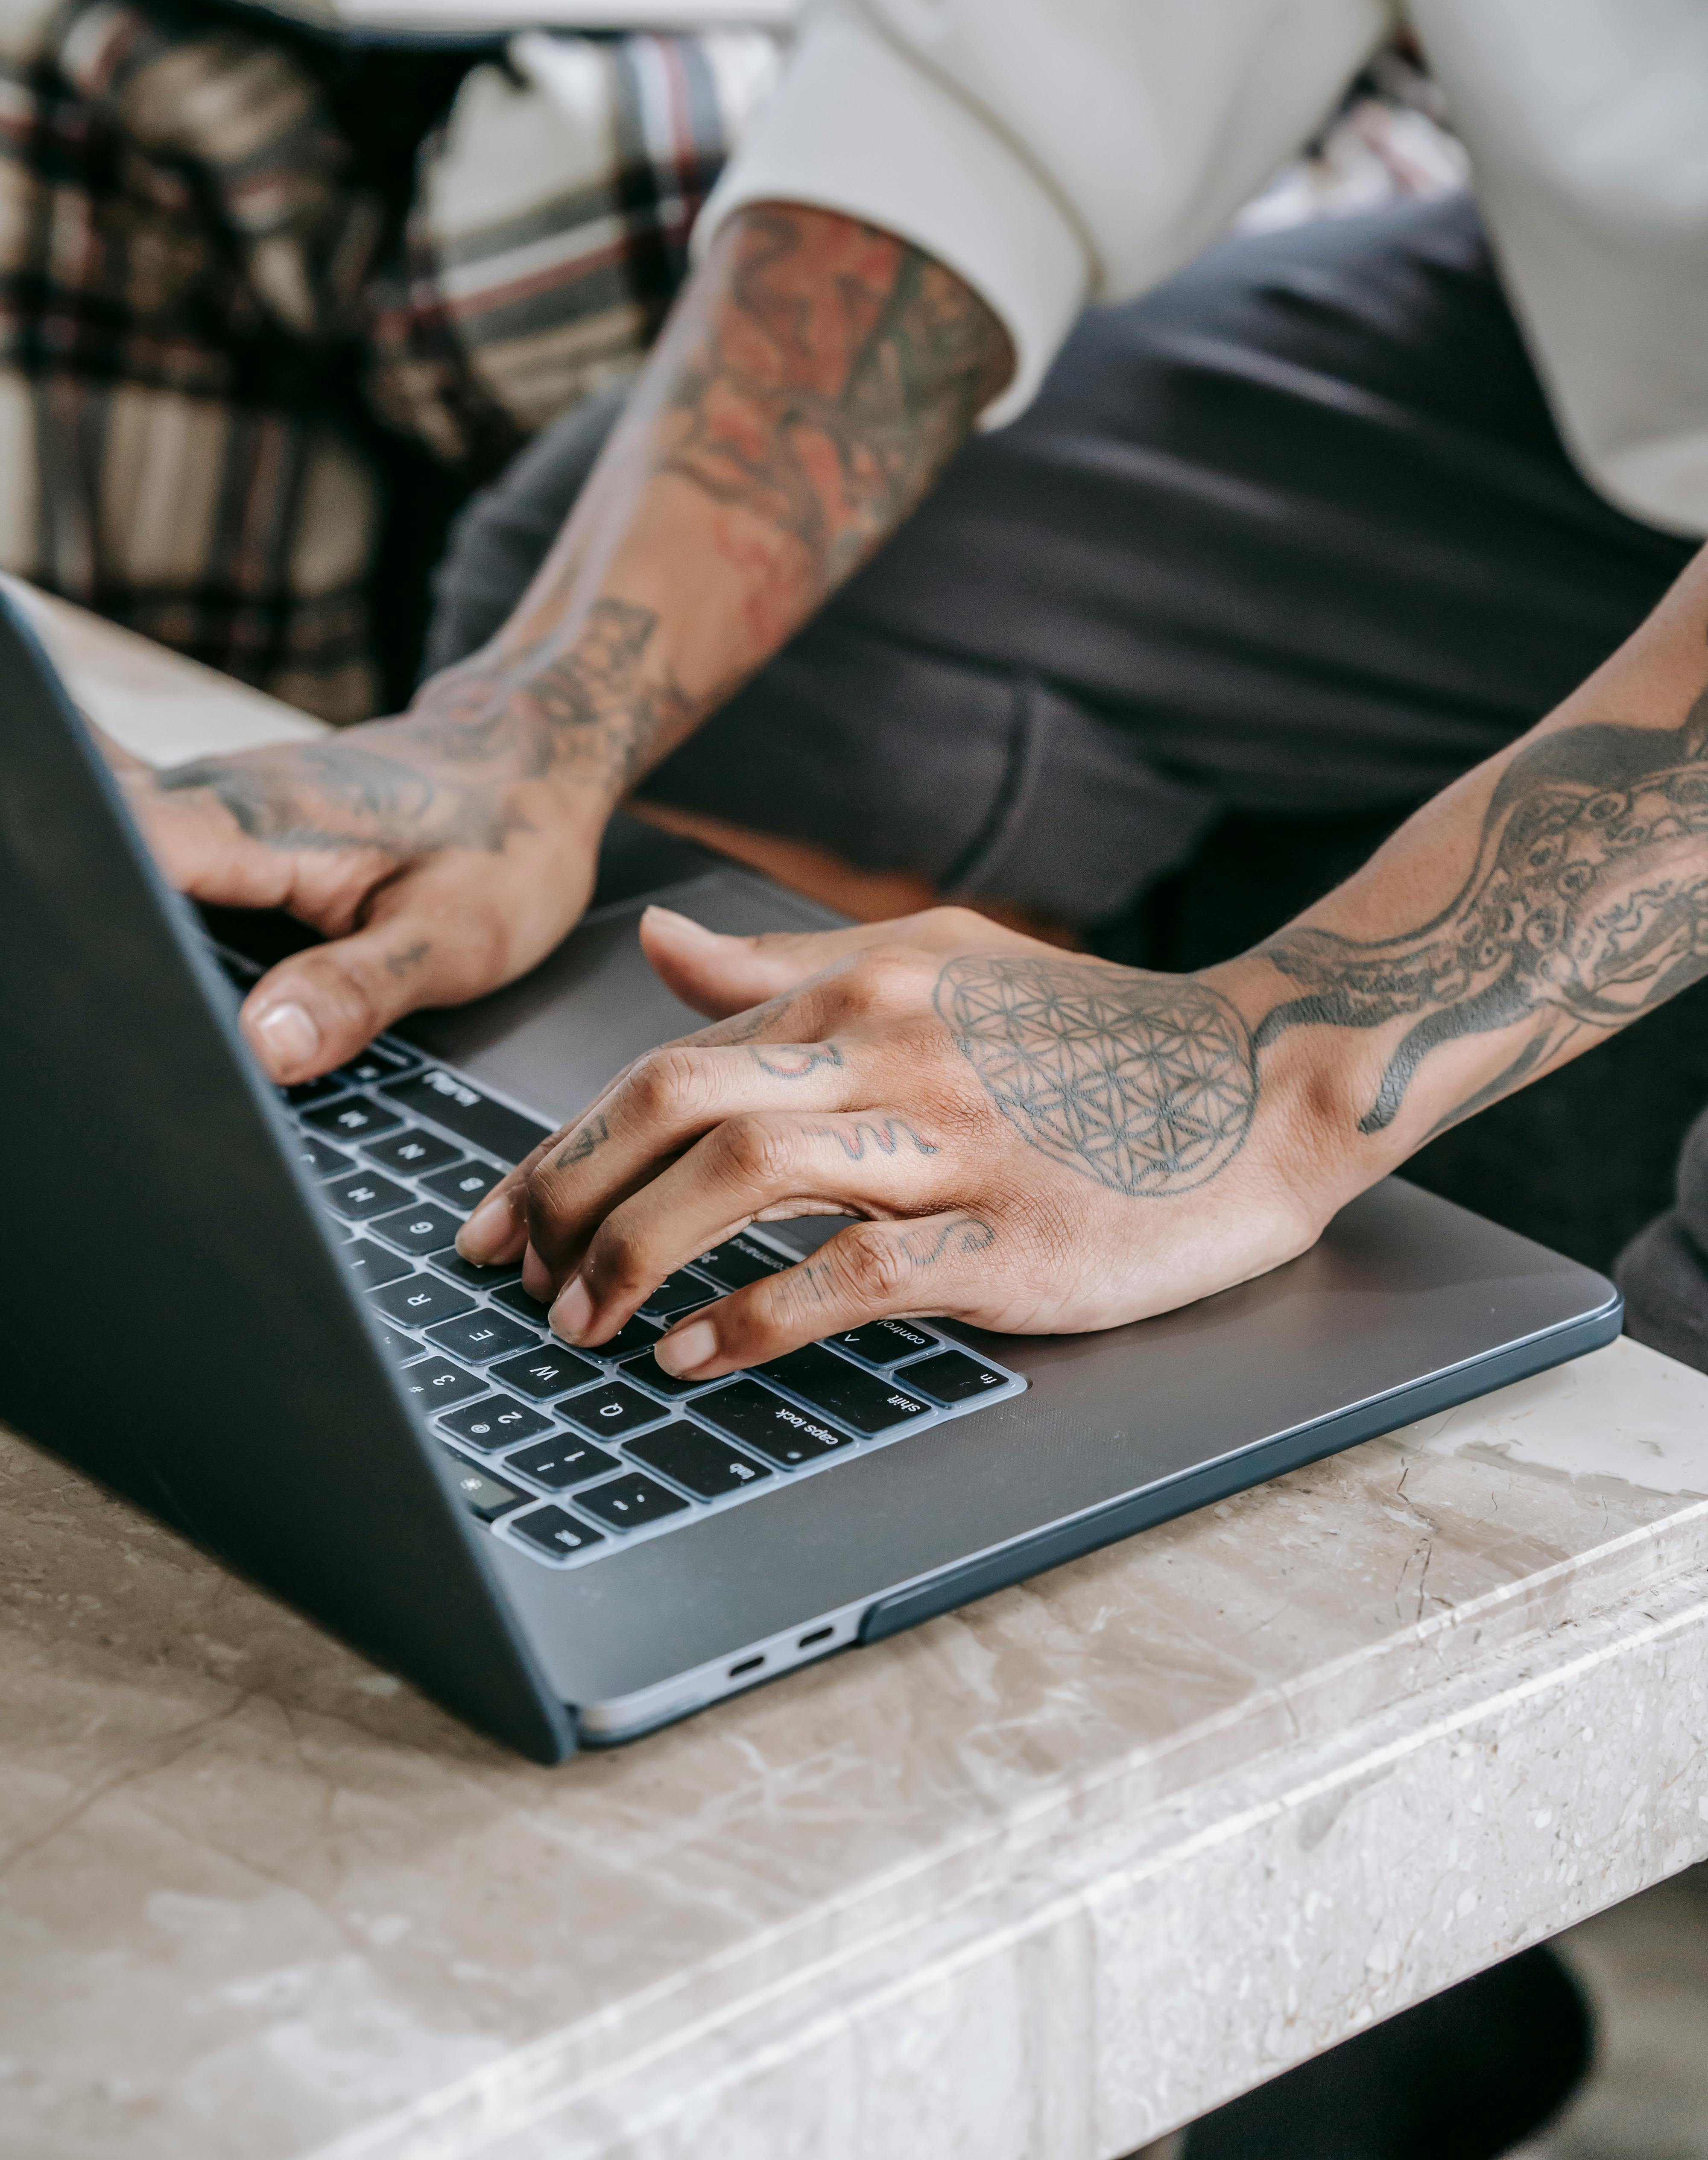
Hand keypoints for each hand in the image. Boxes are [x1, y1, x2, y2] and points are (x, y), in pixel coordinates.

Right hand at [116, 642, 626, 1081]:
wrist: (529, 759)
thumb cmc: (503, 840)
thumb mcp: (454, 935)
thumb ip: (355, 991)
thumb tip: (262, 1050)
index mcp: (256, 823)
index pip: (123, 847)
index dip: (90, 906)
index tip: (78, 977)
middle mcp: (211, 798)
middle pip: (94, 844)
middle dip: (74, 917)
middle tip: (82, 1002)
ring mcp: (206, 804)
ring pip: (107, 841)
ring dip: (100, 897)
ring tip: (100, 989)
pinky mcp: (215, 824)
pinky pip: (139, 841)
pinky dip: (123, 877)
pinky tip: (123, 933)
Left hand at [454, 904, 1369, 1376]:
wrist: (1267, 1071)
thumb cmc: (1092, 1026)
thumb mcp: (936, 957)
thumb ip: (789, 962)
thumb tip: (664, 949)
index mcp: (865, 982)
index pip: (667, 1059)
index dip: (560, 1144)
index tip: (497, 1219)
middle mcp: (892, 1047)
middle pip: (678, 1105)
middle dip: (568, 1195)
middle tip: (512, 1278)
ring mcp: (956, 1142)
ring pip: (749, 1176)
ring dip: (639, 1255)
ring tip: (582, 1326)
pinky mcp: (1014, 1236)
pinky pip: (860, 1271)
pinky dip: (759, 1316)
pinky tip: (695, 1355)